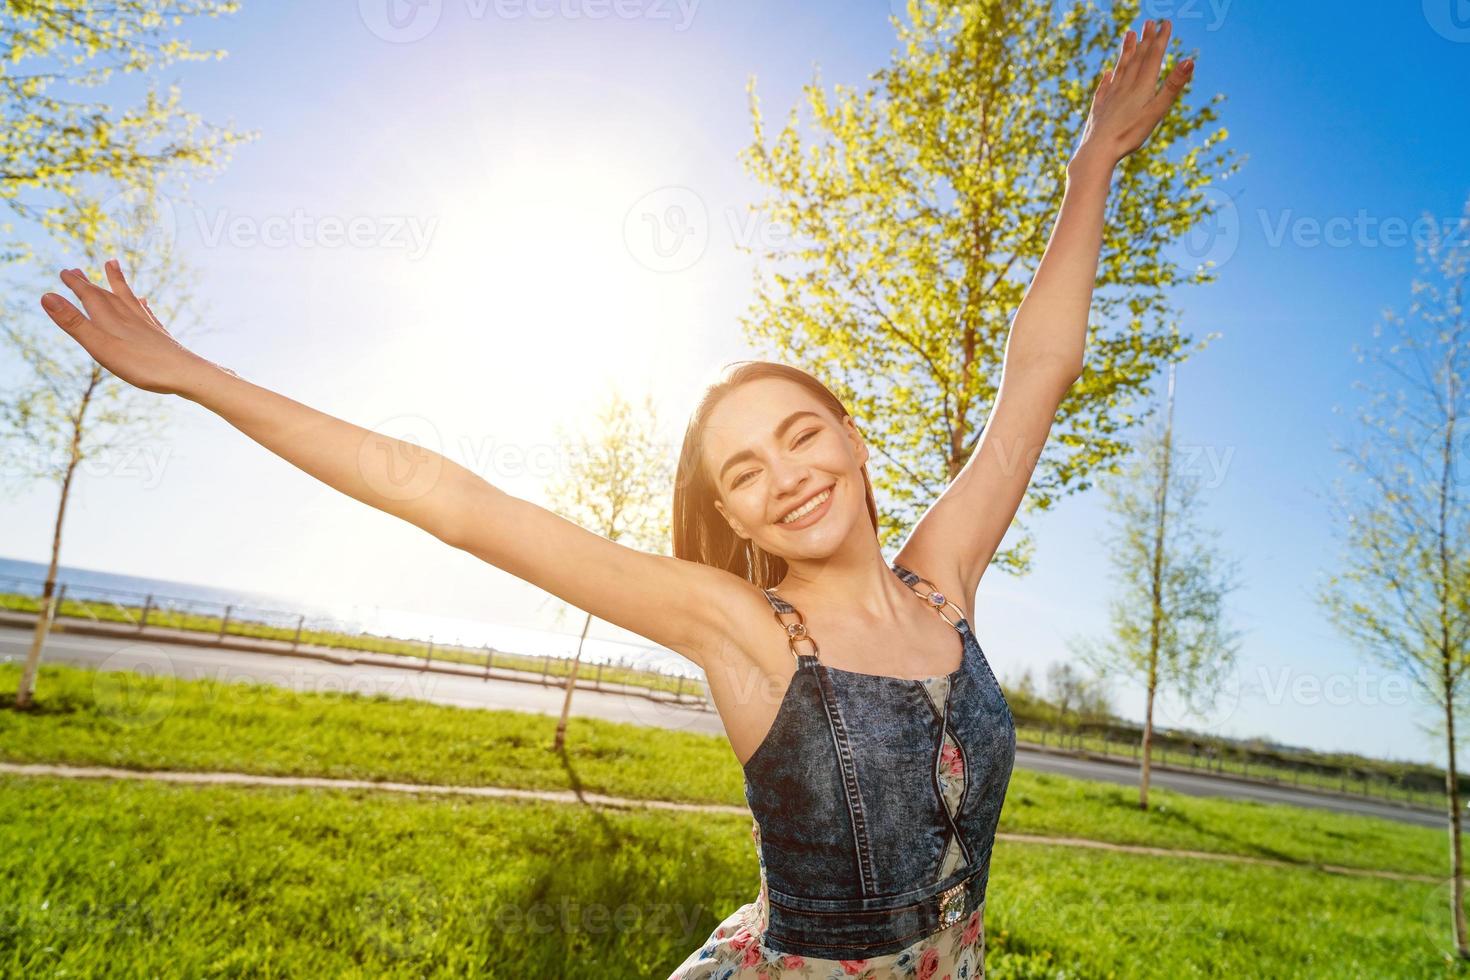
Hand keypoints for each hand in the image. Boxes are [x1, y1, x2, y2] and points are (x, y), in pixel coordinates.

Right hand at [40, 260, 219, 395]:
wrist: (185, 374)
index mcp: (110, 318)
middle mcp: (128, 315)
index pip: (89, 295)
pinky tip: (144, 303)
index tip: (64, 271)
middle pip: (105, 294)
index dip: (75, 284)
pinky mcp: (160, 335)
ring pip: (127, 297)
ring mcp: (146, 324)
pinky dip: (140, 304)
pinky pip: (147, 313)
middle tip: (76, 269)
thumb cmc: (141, 364)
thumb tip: (46, 296)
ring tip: (113, 265)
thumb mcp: (99, 345)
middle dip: (89, 282)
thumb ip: (74, 323)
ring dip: (117, 282)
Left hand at [1071, 18, 1192, 174]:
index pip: (1153, 57)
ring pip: (1119, 69)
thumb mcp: (1156, 111)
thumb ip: (1172, 86)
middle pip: (1136, 59)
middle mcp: (1124, 87)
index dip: (1160, 40)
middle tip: (1149, 22)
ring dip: (1126, 52)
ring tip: (1128, 35)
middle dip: (1144, 40)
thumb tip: (1189, 60)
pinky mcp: (1098, 109)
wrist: (1097, 151)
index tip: (1166, 23)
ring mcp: (1109, 97)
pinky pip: (1104, 89)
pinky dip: (1107, 79)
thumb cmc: (1129, 134)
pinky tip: (1107, 74)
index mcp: (1141, 87)